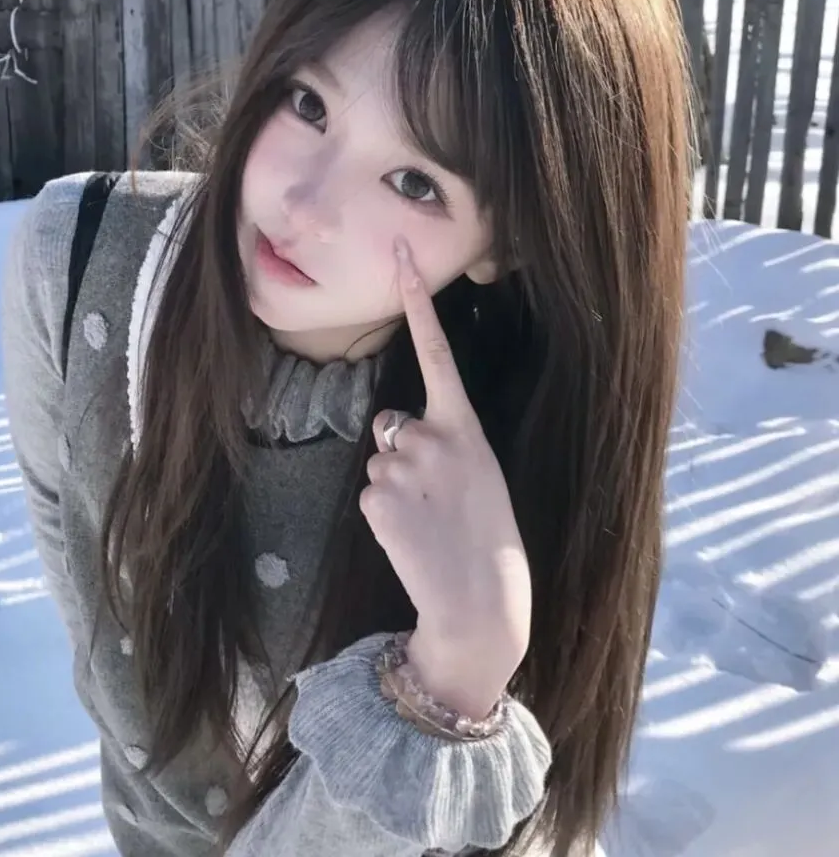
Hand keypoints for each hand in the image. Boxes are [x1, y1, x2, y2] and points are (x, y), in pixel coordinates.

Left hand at [360, 239, 531, 715]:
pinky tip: (410, 537)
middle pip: (392, 423)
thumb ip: (447, 442)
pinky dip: (384, 513)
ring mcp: (401, 466)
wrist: (479, 605)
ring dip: (395, 486)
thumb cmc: (490, 540)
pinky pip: (369, 494)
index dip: (415, 301)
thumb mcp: (483, 477)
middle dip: (403, 452)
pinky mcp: (374, 498)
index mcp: (465, 426)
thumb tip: (399, 435)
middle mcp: (431, 436)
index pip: (436, 351)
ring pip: (379, 461)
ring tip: (427, 522)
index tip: (398, 253)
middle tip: (436, 500)